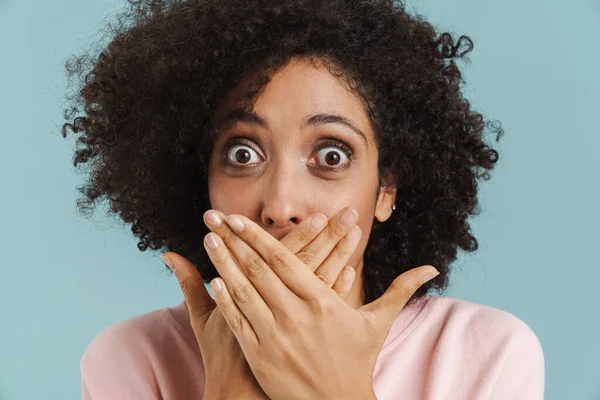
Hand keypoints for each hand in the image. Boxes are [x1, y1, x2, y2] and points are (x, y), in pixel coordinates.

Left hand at [200, 208, 438, 399]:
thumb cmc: (358, 361)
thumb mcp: (378, 323)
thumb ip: (400, 290)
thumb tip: (431, 268)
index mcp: (323, 302)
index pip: (285, 260)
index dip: (259, 237)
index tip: (240, 218)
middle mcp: (297, 316)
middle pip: (259, 270)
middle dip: (234, 240)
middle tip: (214, 215)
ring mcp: (276, 337)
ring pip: (245, 292)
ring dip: (223, 263)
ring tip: (208, 239)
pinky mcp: (262, 356)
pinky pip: (239, 323)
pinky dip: (225, 301)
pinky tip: (212, 280)